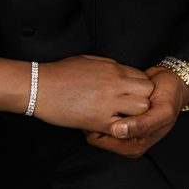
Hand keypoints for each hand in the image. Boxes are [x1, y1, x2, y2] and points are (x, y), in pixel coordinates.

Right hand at [34, 55, 152, 133]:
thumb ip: (108, 65)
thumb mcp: (87, 60)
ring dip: (136, 114)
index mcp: (111, 68)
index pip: (142, 77)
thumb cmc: (60, 73)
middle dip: (144, 99)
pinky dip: (121, 128)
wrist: (40, 87)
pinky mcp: (99, 120)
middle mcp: (114, 84)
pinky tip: (112, 126)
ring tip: (124, 117)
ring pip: (143, 109)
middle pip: (148, 91)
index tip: (133, 94)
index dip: (141, 87)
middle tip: (133, 107)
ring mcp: (109, 103)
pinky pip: (124, 127)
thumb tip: (119, 71)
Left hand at [85, 66, 188, 156]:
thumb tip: (117, 131)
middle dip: (93, 117)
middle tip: (96, 98)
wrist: (170, 83)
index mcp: (133, 146)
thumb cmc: (169, 98)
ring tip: (101, 93)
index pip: (99, 141)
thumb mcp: (162, 112)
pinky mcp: (118, 116)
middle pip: (94, 132)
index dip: (94, 126)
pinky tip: (104, 90)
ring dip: (95, 108)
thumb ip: (142, 124)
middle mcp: (125, 140)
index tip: (94, 108)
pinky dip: (99, 101)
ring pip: (95, 121)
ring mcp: (121, 128)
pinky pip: (101, 112)